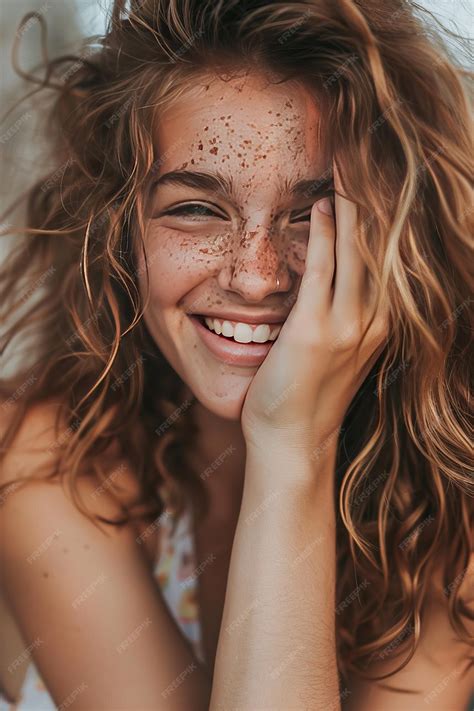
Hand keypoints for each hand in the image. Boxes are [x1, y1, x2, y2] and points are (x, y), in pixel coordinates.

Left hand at [241, 158, 389, 453]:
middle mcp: (374, 320)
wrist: (293, 442)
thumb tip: (331, 276)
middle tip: (367, 150)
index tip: (379, 175)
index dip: (385, 213)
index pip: (388, 254)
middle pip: (382, 243)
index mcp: (380, 323)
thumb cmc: (305, 397)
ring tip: (350, 160)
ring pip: (360, 249)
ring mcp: (348, 326)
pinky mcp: (316, 331)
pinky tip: (324, 201)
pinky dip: (326, 232)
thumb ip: (341, 311)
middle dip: (376, 195)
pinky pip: (324, 269)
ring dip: (354, 202)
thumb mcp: (336, 352)